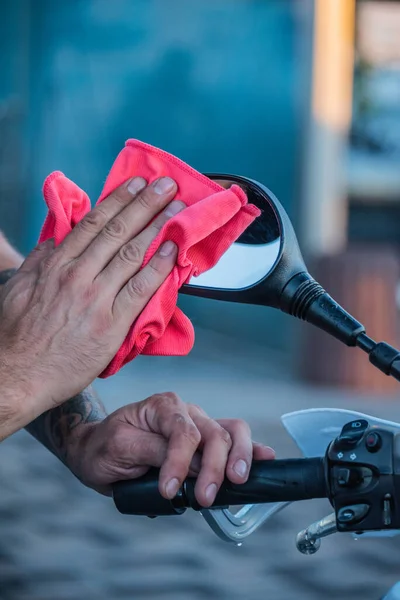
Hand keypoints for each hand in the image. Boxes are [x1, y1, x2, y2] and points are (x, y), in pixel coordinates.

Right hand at [0, 177, 184, 438]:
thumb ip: (39, 262)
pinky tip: (172, 251)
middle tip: (166, 185)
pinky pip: (141, 290)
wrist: (17, 377)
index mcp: (55, 265)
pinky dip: (158, 267)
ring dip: (157, 227)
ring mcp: (96, 299)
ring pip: (131, 254)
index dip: (118, 200)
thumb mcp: (17, 290)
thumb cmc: (16, 337)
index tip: (135, 184)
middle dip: (144, 204)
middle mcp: (77, 276)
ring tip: (175, 209)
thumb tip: (55, 243)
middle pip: (117, 231)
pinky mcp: (112, 324)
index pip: (92, 223)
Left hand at [69, 392, 274, 506]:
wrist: (98, 449)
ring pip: (231, 431)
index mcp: (163, 406)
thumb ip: (155, 453)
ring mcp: (199, 424)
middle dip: (214, 467)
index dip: (180, 463)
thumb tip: (190, 468)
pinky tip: (264, 459)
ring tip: (237, 480)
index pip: (183, 433)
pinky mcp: (205, 441)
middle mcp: (186, 411)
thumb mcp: (120, 448)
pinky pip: (233, 439)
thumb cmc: (105, 447)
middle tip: (205, 498)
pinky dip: (250, 450)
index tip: (168, 491)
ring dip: (238, 457)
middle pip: (214, 433)